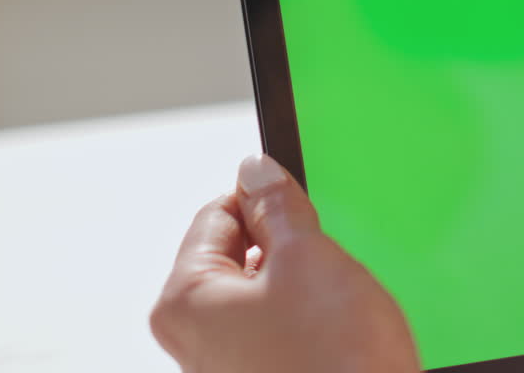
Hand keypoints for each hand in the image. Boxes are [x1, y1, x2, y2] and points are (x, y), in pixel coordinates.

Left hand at [151, 154, 421, 372]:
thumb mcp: (309, 256)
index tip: (299, 200)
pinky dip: (311, 317)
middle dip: (288, 248)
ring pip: (265, 291)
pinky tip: (338, 331)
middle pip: (239, 253)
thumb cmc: (334, 360)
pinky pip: (281, 326)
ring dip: (305, 284)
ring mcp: (227, 363)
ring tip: (335, 306)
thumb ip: (278, 205)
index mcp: (185, 300)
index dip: (266, 200)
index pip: (217, 214)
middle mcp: (193, 337)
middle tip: (324, 265)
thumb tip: (257, 170)